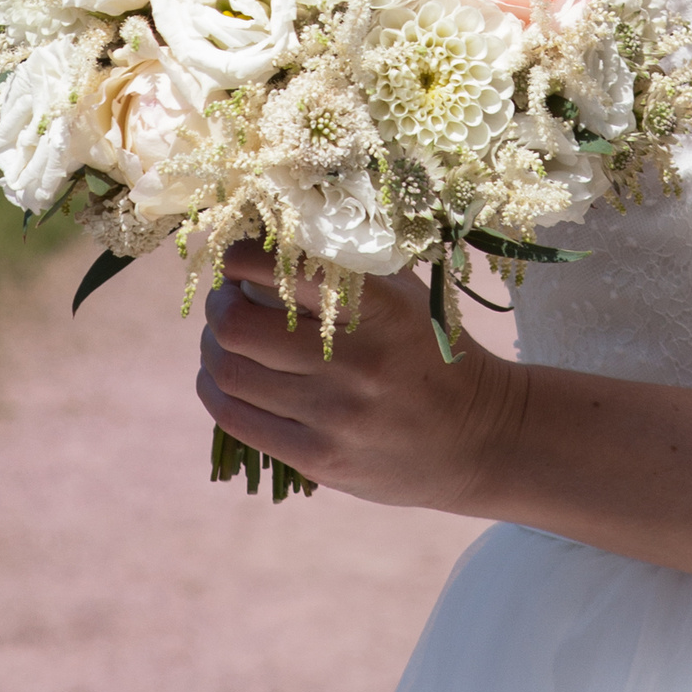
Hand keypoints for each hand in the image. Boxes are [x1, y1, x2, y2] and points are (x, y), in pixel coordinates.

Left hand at [195, 244, 524, 510]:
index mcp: (377, 308)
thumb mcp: (407, 296)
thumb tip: (275, 233)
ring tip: (218, 339)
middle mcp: (353, 360)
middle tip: (222, 298)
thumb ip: (351, 265)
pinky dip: (217, 394)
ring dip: (211, 349)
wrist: (480, 437)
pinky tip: (221, 380)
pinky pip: (239, 423)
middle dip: (217, 306)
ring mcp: (334, 415)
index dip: (239, 258)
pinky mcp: (320, 458)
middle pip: (238, 326)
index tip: (235, 256)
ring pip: (230, 374)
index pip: (281, 270)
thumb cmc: (436, 353)